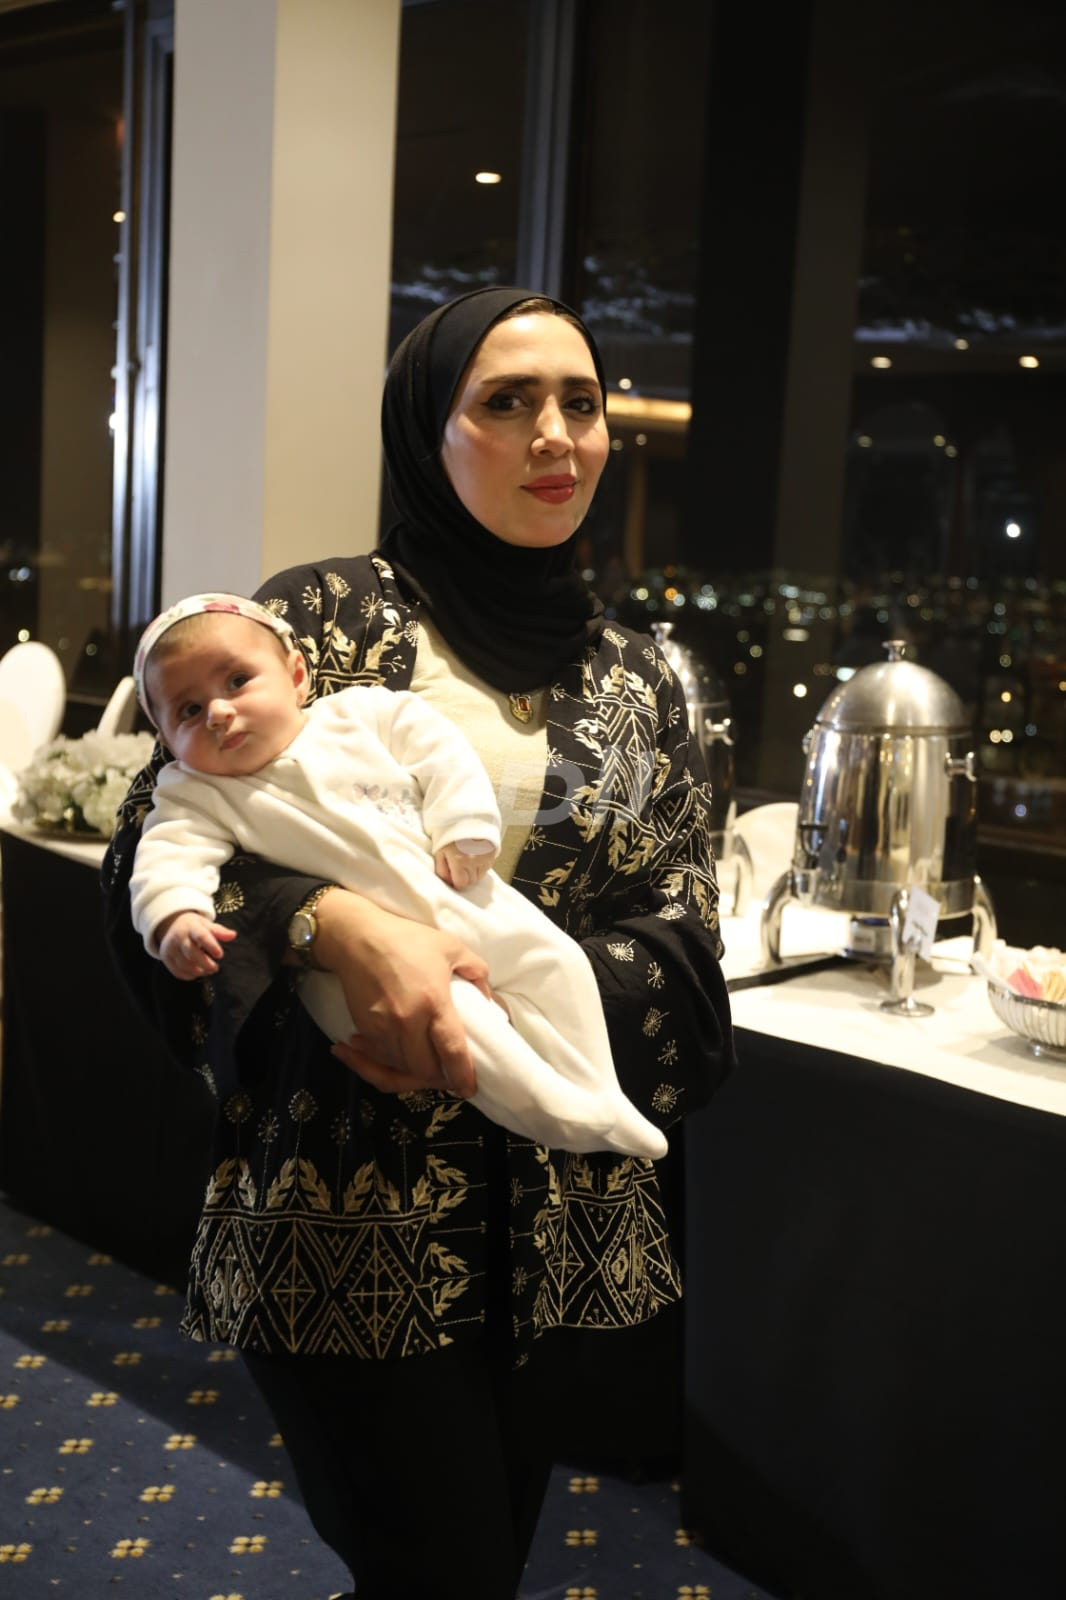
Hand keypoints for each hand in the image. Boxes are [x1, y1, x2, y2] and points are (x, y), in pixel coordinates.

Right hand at [157, 910, 236, 978]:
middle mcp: (178, 936)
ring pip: (184, 964)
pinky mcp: (165, 957)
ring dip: (198, 971)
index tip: (220, 955)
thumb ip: (220, 931)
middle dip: (205, 963)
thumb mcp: (207, 925)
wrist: (173, 926)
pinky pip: (177, 971)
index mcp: (191, 926)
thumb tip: (233, 935)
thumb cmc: (194, 927)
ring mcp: (170, 947)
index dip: (211, 946)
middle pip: (191, 952)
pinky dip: (189, 975)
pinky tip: (197, 973)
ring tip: (208, 971)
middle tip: (215, 968)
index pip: (201, 936)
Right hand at [312, 889, 486, 1097]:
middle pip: (424, 1070)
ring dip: (411, 1073)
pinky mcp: (364, 1027)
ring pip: (399, 1069)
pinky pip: (379, 1058)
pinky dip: (386, 1063)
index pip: (452, 1052)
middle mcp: (408, 1022)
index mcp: (434, 1003)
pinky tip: (391, 1057)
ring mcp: (382, 1028)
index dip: (463, 1075)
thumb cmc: (406, 939)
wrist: (355, 937)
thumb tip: (489, 1000)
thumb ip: (476, 972)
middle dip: (436, 1078)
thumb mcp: (450, 947)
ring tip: (421, 1068)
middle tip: (445, 1076)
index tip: (469, 1088)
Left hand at [434, 838, 495, 888]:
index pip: (461, 884)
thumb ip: (442, 869)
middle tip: (460, 866)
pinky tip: (476, 855)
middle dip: (465, 877)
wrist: (466, 815)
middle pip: (472, 881)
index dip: (456, 881)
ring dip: (474, 871)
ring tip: (468, 859)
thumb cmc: (449, 833)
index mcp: (459, 861)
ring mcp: (485, 857)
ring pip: (481, 875)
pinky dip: (482, 864)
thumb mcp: (439, 851)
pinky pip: (488, 866)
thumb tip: (448, 882)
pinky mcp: (493, 852)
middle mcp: (474, 860)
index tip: (454, 876)